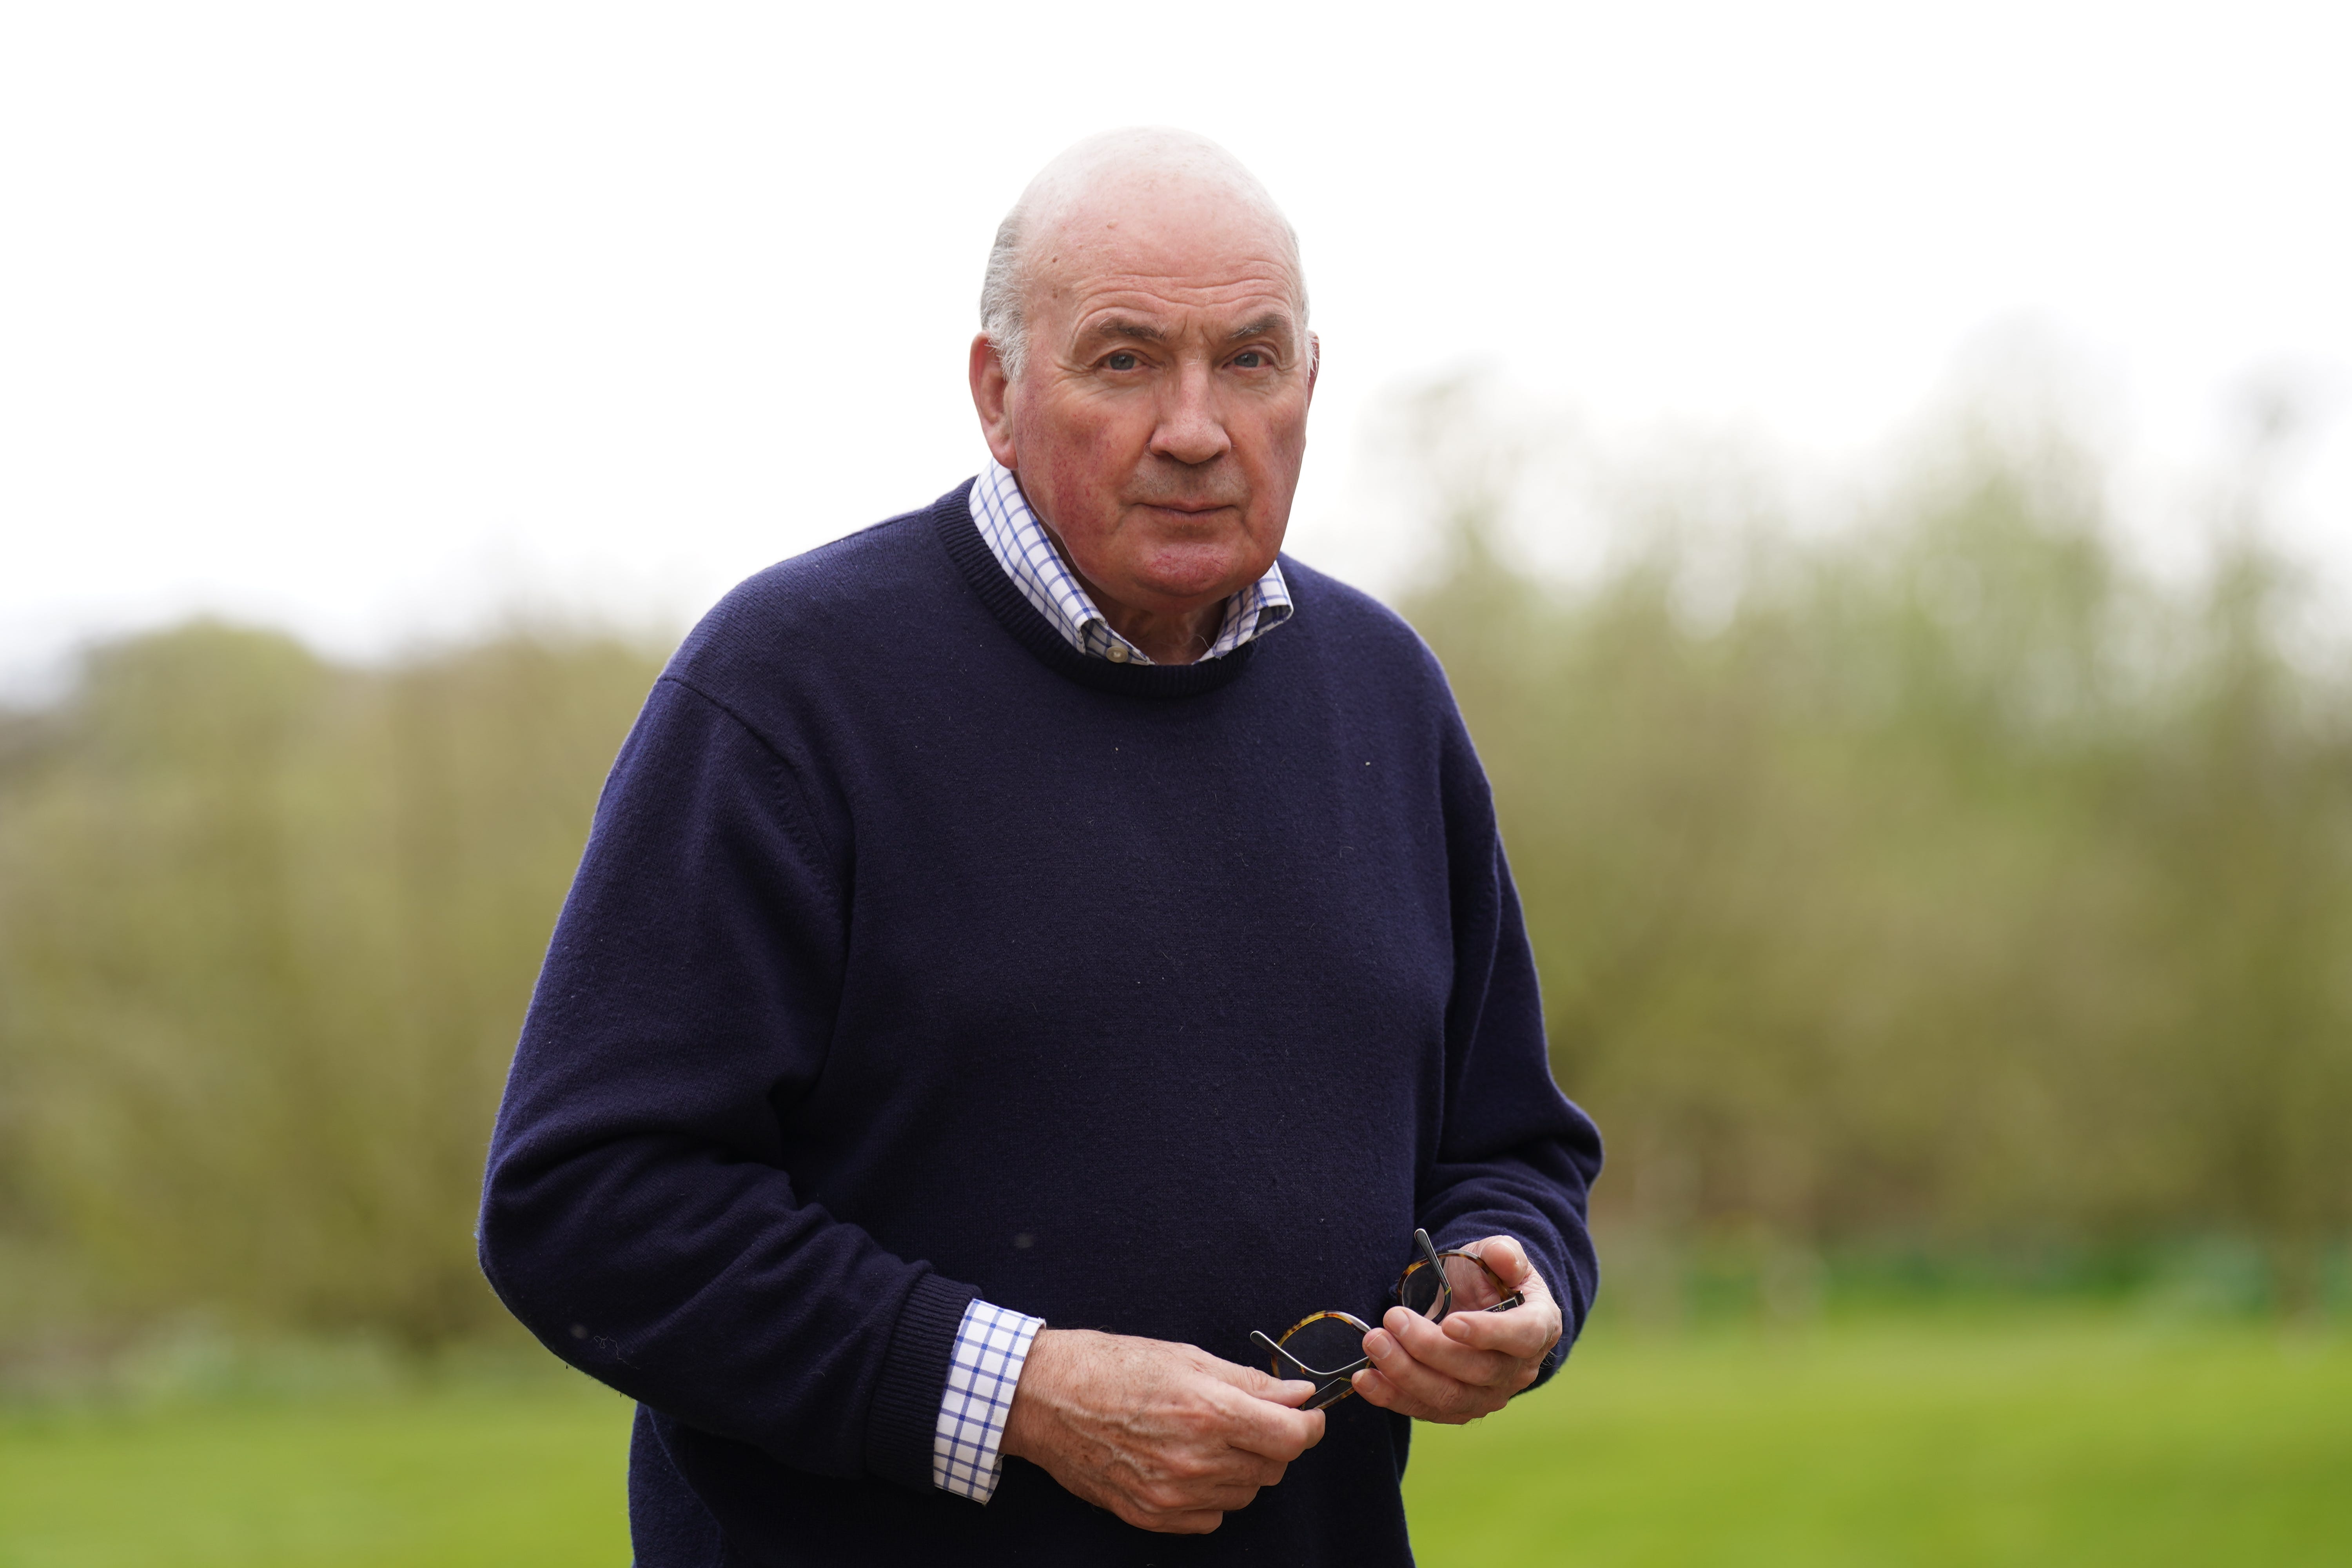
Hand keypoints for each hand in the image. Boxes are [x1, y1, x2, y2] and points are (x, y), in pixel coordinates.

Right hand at [1000, 1327, 1325, 1533]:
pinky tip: (1188, 1463)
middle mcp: (1196, 1460)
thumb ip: (1250, 1382)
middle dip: (1273, 1442)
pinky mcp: (1151, 1515)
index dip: (1310, 1425)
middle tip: (1248, 1418)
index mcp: (1210, 1412)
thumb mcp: (1187, 1358)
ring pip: (1246, 1494)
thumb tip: (1299, 1395)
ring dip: (1242, 1468)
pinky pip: (1211, 1516)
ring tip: (1210, 1437)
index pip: (1293, 1437)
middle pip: (1274, 1468)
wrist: (1045, 1398)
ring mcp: (1172, 1494)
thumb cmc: (1111, 1366)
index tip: (1306, 1415)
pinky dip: (1212, 1493)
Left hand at [1350, 1235, 1561, 1421]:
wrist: (1476, 1303)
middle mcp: (1518, 1369)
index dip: (1487, 1333)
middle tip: (1391, 1319)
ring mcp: (1488, 1394)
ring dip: (1405, 1374)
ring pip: (1448, 1397)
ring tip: (1373, 1343)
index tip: (1450, 1322)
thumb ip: (1503, 1253)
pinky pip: (1425, 1409)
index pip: (1521, 1338)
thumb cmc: (1490, 1277)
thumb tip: (1504, 1256)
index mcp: (1538, 1326)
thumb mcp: (1496, 1254)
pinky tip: (1365, 1379)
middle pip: (1477, 1371)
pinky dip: (1392, 1396)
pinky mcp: (1456, 1407)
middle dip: (1429, 1348)